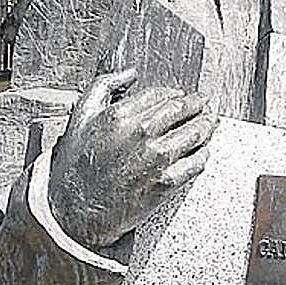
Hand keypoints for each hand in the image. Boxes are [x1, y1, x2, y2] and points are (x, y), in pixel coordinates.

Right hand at [47, 68, 217, 247]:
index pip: (162, 94)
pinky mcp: (165, 183)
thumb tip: (130, 73)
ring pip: (195, 133)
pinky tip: (203, 150)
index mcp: (120, 115)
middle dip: (198, 104)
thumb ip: (104, 86)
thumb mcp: (80, 116)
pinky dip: (203, 154)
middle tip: (204, 103)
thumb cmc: (75, 165)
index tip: (180, 97)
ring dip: (207, 125)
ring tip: (211, 123)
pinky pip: (196, 163)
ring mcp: (155, 159)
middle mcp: (141, 134)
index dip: (175, 94)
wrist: (73, 211)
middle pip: (183, 110)